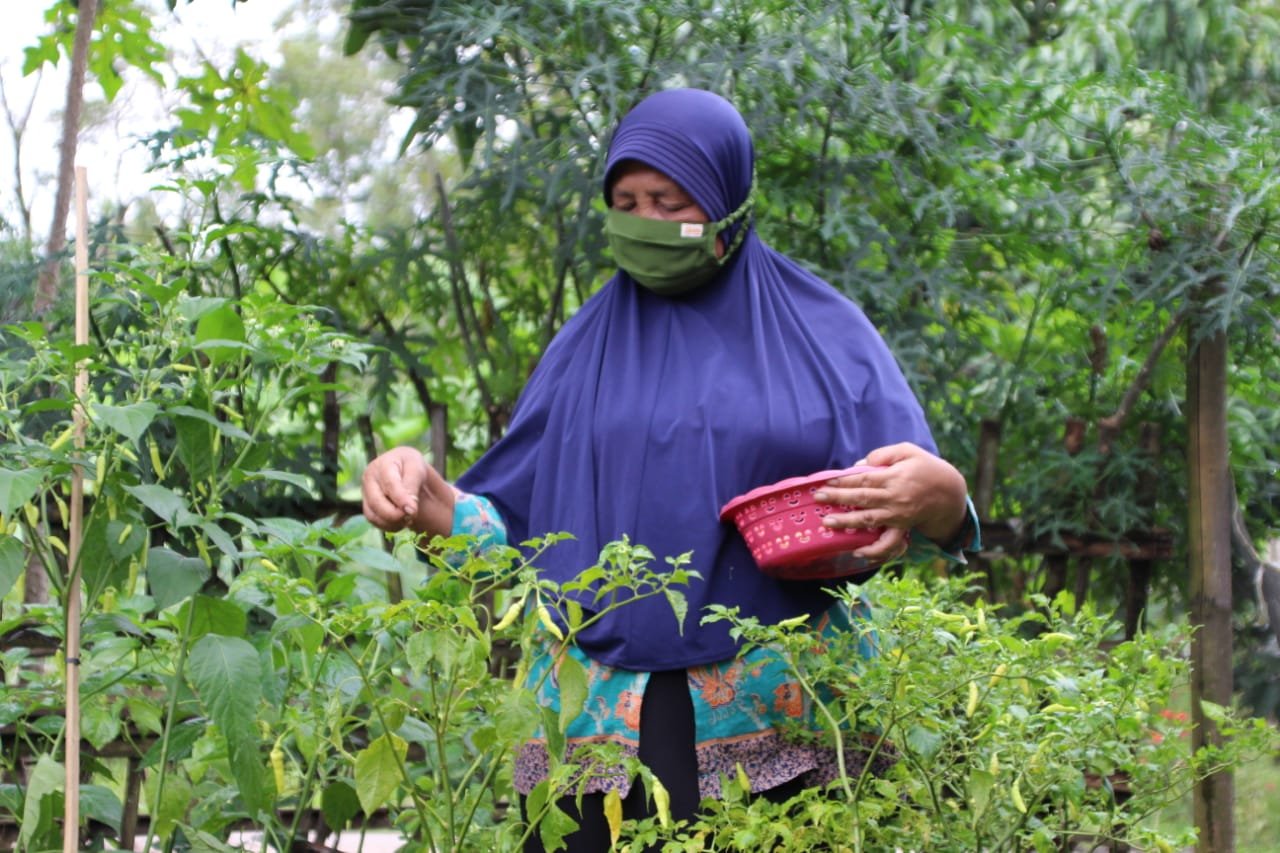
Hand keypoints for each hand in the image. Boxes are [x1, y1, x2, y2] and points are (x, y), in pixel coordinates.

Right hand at [361, 446, 455, 535]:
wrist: (404, 470)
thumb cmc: (412, 468)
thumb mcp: (417, 470)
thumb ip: (412, 486)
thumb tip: (409, 509)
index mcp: (383, 464)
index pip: (390, 484)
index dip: (401, 499)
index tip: (412, 511)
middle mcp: (369, 477)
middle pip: (376, 502)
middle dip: (395, 514)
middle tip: (411, 517)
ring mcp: (365, 492)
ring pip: (373, 514)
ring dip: (392, 522)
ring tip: (408, 519)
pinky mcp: (366, 504)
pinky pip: (374, 520)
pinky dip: (388, 525)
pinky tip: (401, 522)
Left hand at [813, 442, 967, 558]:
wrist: (950, 492)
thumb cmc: (926, 468)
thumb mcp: (908, 451)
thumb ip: (883, 455)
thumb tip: (860, 465)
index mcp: (894, 477)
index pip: (864, 480)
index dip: (844, 481)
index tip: (827, 481)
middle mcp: (895, 498)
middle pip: (862, 499)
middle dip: (838, 498)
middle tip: (818, 497)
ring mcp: (898, 516)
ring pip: (869, 521)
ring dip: (847, 523)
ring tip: (827, 523)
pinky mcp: (902, 528)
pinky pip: (888, 543)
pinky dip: (874, 550)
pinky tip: (857, 551)